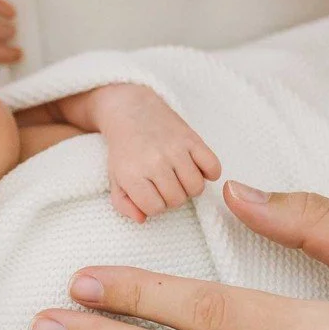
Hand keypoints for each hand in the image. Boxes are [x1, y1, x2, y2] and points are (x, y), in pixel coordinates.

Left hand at [81, 83, 220, 222]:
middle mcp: (153, 161)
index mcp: (131, 173)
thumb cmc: (125, 150)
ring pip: (196, 188)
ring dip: (190, 187)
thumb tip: (142, 220)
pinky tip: (197, 167)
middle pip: (177, 200)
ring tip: (179, 176)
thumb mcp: (115, 178)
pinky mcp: (192, 137)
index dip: (154, 204)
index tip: (150, 192)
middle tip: (165, 183)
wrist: (130, 110)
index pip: (155, 209)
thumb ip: (123, 204)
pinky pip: (213, 167)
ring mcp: (174, 149)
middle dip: (172, 196)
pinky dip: (210, 172)